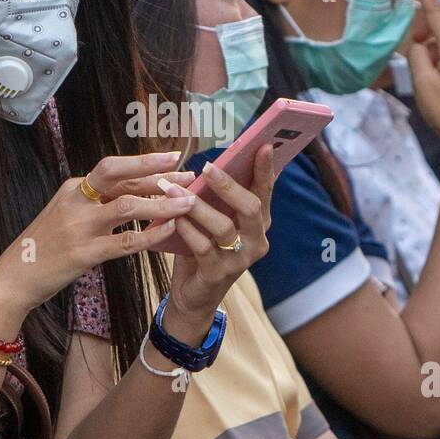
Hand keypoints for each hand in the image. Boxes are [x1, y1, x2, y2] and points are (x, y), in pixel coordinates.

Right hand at [0, 151, 197, 316]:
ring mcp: (80, 227)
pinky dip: (151, 235)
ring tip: (188, 203)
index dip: (144, 163)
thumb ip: (95, 203)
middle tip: (187, 174)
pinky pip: (126, 242)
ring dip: (161, 204)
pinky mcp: (84, 254)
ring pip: (128, 207)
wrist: (14, 277)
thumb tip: (133, 192)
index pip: (114, 169)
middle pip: (120, 177)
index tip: (171, 158)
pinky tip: (170, 230)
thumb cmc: (45, 247)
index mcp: (74, 189)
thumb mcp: (65, 214)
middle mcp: (77, 202)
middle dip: (155, 172)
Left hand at [156, 144, 274, 344]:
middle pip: (252, 208)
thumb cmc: (205, 246)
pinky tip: (173, 218)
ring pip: (224, 227)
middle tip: (208, 167)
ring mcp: (240, 260)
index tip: (264, 145)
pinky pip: (202, 247)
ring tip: (174, 190)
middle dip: (229, 186)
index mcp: (259, 222)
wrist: (194, 294)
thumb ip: (220, 197)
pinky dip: (187, 229)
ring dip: (197, 206)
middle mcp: (256, 240)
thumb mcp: (216, 218)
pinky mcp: (218, 275)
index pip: (266, 190)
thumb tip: (214, 162)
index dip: (265, 168)